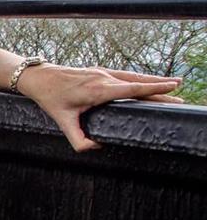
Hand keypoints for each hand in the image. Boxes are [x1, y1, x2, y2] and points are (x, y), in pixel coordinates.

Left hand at [16, 64, 181, 151]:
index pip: (132, 89)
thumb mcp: (62, 121)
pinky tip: (148, 81)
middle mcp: (103, 78)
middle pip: (138, 83)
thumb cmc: (50, 98)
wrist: (38, 77)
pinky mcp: (99, 70)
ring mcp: (102, 72)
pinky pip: (124, 74)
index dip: (153, 89)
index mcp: (98, 90)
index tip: (172, 88)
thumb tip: (94, 149)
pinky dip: (139, 78)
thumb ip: (77, 138)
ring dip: (153, 80)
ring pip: (133, 76)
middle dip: (161, 87)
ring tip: (173, 85)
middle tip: (180, 93)